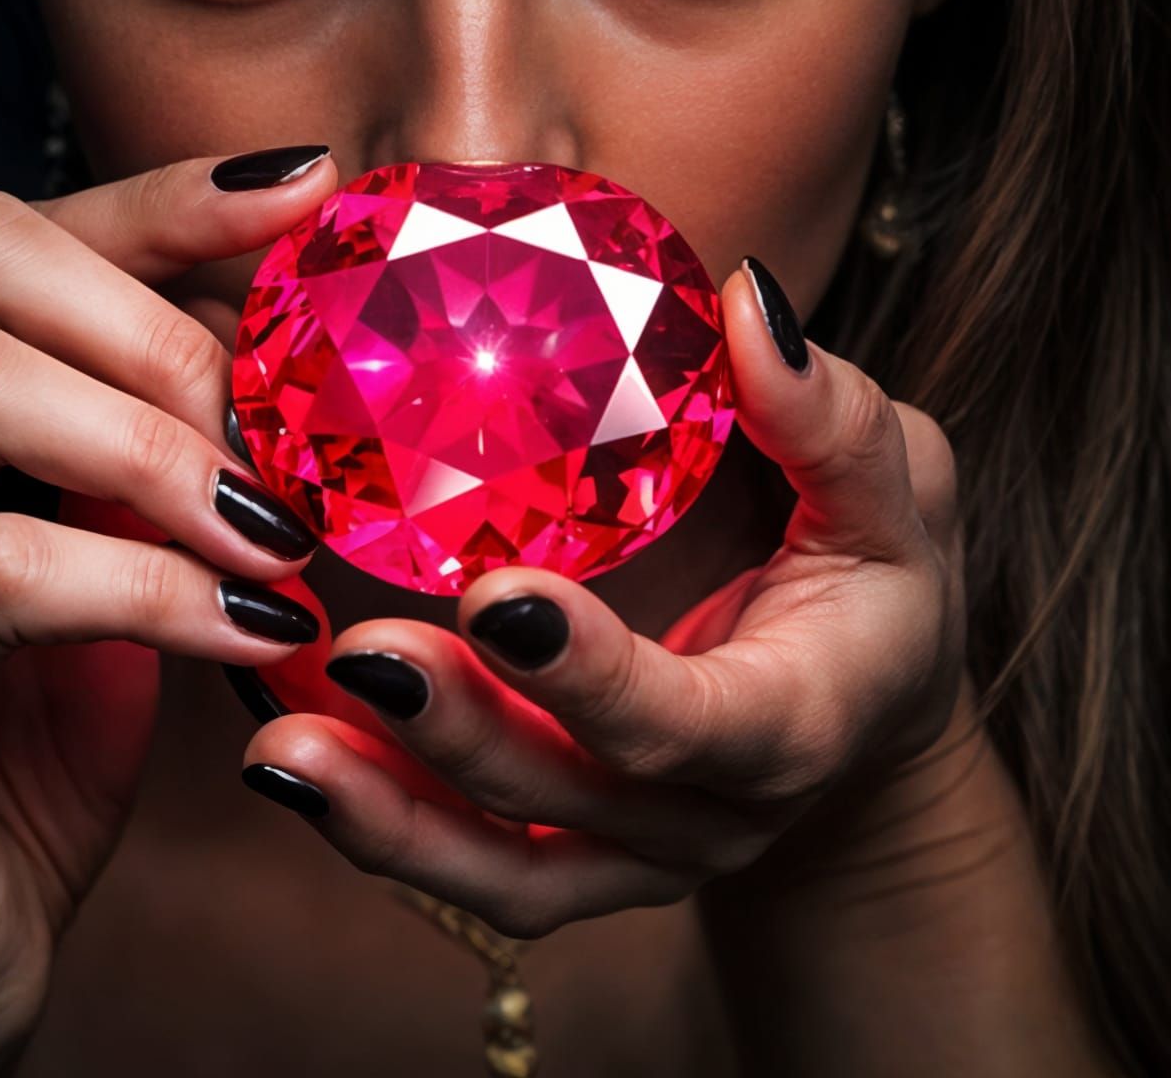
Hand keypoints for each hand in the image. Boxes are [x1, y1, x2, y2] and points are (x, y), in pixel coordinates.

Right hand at [0, 147, 333, 1068]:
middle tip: (279, 443)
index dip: (166, 197)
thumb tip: (295, 308)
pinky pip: (2, 569)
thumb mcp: (116, 522)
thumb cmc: (50, 704)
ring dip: (167, 454)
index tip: (307, 187)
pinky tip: (249, 631)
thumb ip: (158, 412)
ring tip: (273, 538)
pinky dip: (156, 587)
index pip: (13, 228)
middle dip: (168, 338)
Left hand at [238, 257, 968, 939]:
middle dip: (462, 736)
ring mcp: (637, 851)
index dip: (592, 676)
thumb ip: (831, 416)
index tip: (493, 596)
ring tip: (277, 748)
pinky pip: (476, 869)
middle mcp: (709, 813)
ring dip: (390, 815)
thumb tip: (750, 301)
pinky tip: (291, 762)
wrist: (864, 710)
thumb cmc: (875, 579)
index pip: (689, 723)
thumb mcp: (893, 490)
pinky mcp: (580, 856)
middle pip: (574, 798)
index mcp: (793, 722)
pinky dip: (385, 830)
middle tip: (352, 650)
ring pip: (506, 868)